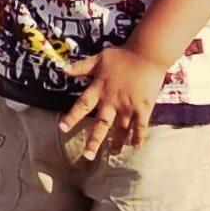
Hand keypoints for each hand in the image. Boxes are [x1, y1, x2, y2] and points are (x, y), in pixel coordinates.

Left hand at [59, 45, 166, 160]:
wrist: (147, 54)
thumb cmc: (122, 55)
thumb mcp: (98, 58)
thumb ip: (81, 67)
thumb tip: (62, 70)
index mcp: (99, 90)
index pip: (82, 106)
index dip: (72, 118)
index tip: (62, 129)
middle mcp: (111, 101)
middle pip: (101, 124)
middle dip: (94, 141)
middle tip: (87, 156)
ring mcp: (128, 106)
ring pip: (120, 129)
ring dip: (117, 143)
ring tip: (113, 153)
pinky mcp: (143, 108)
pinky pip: (140, 126)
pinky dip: (138, 137)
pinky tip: (135, 146)